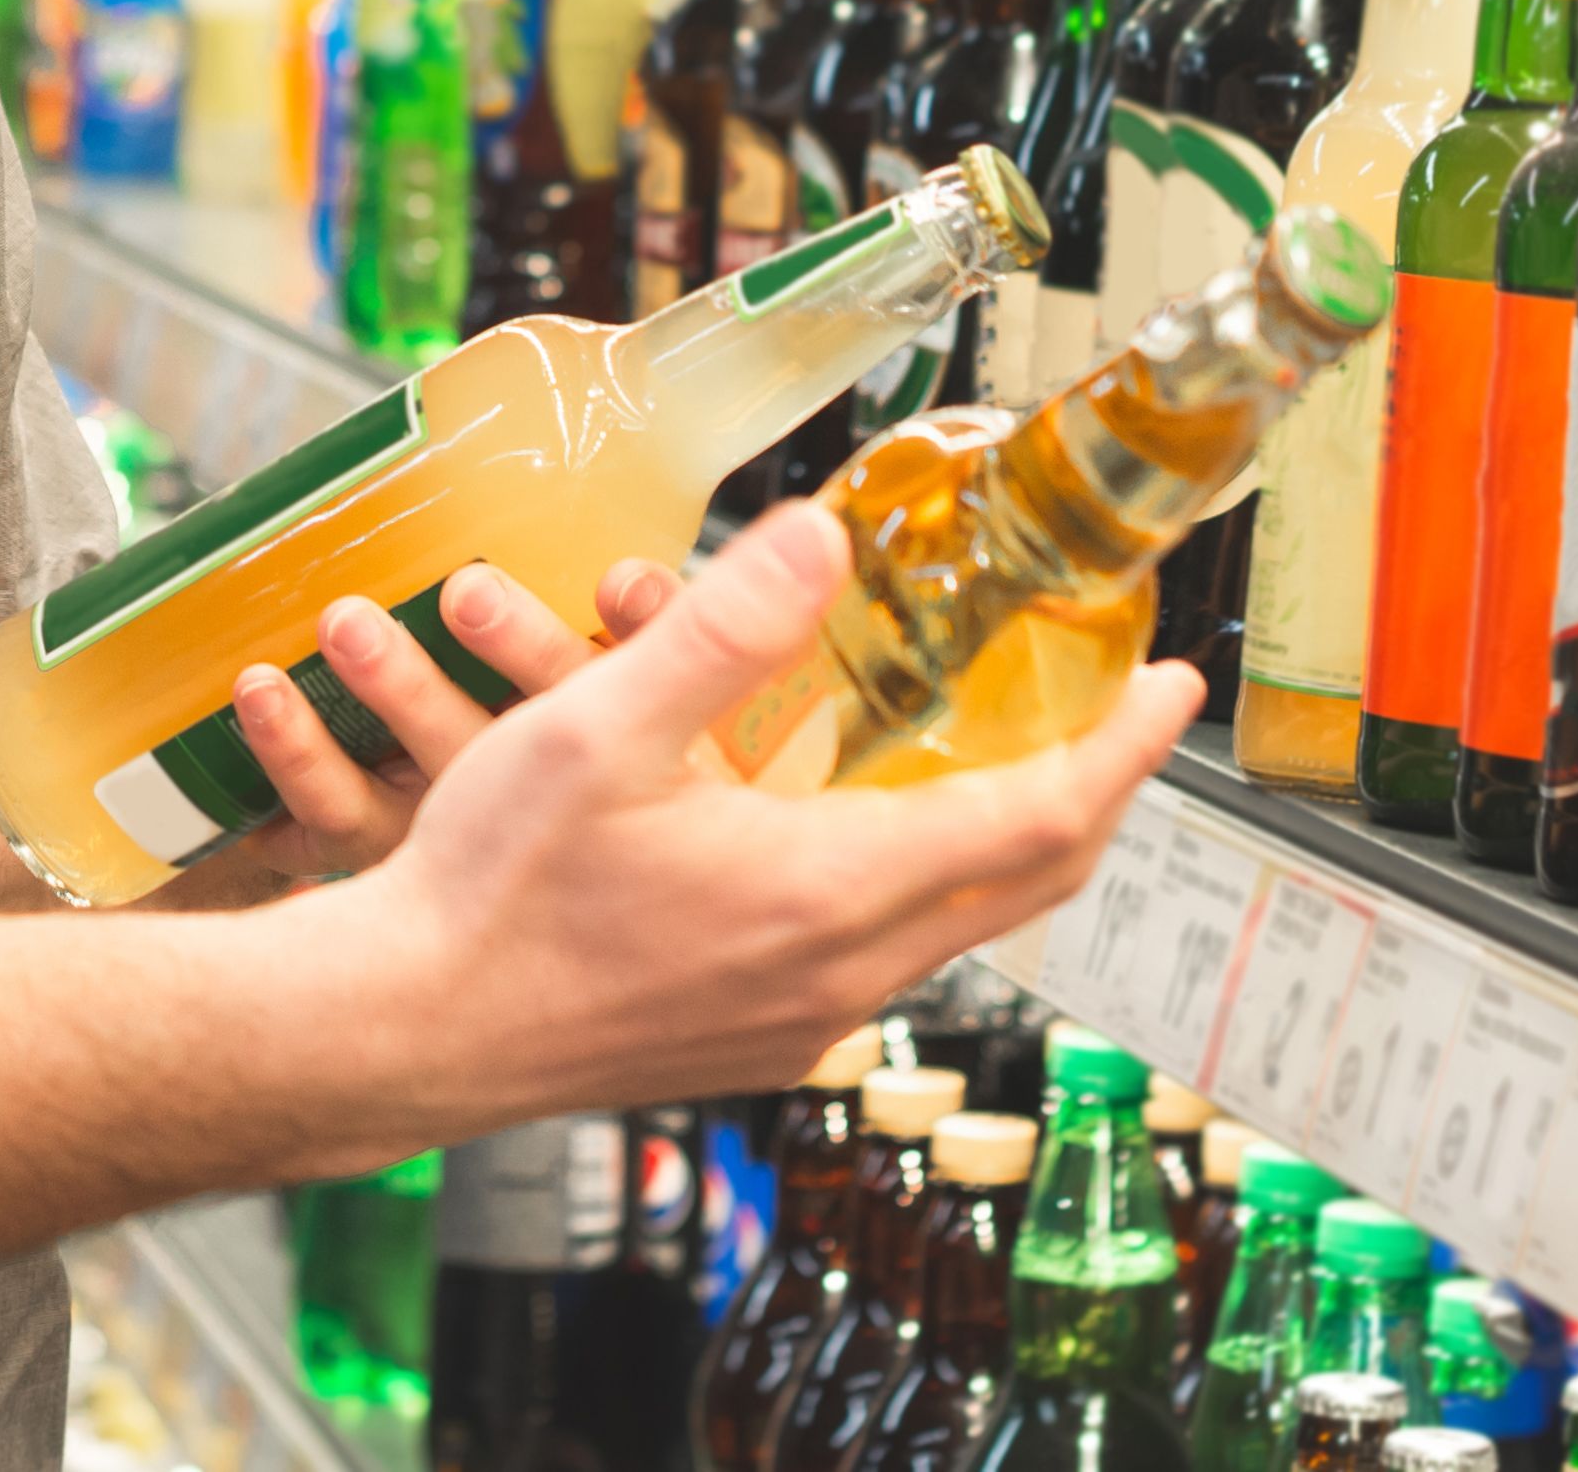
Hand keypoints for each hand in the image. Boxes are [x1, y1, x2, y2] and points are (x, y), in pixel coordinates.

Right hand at [286, 502, 1194, 1144]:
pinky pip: (883, 957)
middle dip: (1088, 790)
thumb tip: (821, 537)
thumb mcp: (597, 729)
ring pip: (955, 924)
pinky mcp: (755, 1040)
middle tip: (1120, 714)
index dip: (1122, 750)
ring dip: (998, 838)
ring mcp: (800, 1022)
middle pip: (1025, 883)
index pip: (1040, 821)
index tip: (1173, 689)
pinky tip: (869, 831)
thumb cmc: (489, 894)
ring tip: (1005, 752)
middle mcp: (838, 976)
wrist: (404, 1031)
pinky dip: (917, 884)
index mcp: (827, 896)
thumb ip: (721, 627)